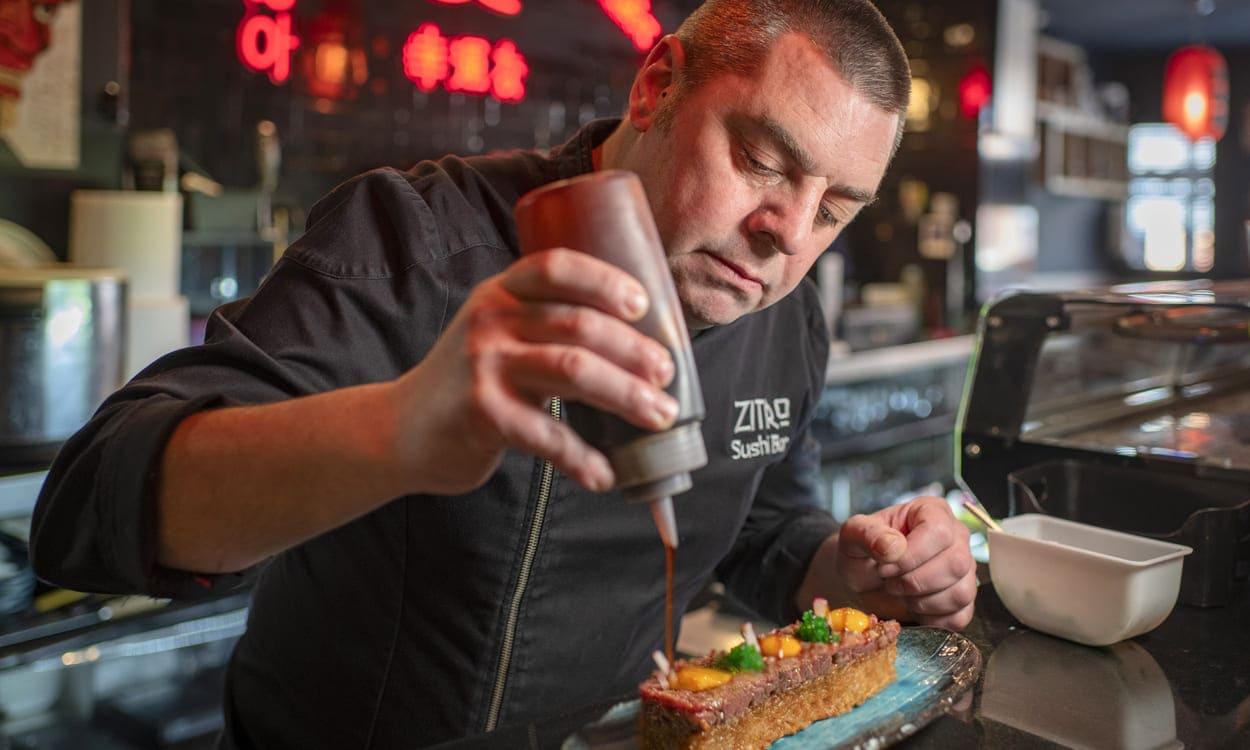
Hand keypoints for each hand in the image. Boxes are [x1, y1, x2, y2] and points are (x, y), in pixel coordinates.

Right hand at [389, 248, 675, 494]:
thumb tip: (640, 346)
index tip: (643, 306)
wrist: (400, 429)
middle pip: (580, 324)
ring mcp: (484, 364)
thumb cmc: (469, 381)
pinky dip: (583, 459)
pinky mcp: (482, 414)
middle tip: (667, 377)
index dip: (606, 281)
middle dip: (635, 351)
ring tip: (660, 417)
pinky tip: (605, 475)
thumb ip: (546, 325)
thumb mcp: (497, 333)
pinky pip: (548, 434)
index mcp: (502, 291)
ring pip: (574, 370)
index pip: (557, 267)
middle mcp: (491, 319)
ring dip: (627, 396)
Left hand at [799, 496, 974, 628]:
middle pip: (956, 563)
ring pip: (961, 592)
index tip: (884, 565)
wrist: (861, 580)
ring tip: (899, 592)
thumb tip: (893, 546)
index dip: (910, 555)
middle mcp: (956, 537)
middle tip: (889, 581)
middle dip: (914, 581)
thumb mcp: (852, 536)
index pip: (938, 532)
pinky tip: (912, 606)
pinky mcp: (963, 600)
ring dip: (922, 601)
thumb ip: (868, 534)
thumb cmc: (861, 553)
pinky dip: (931, 618)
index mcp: (932, 511)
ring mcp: (965, 569)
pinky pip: (959, 616)